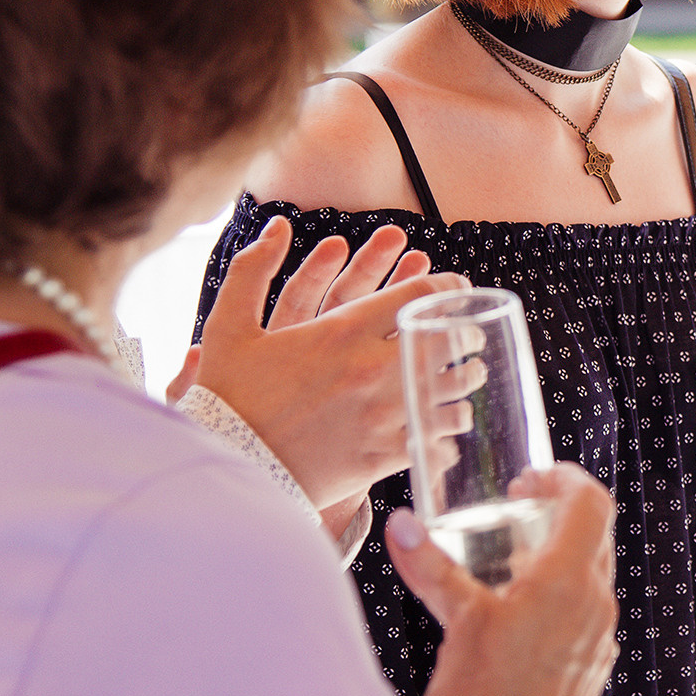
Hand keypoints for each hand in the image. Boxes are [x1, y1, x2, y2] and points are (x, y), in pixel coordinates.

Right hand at [193, 217, 473, 510]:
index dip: (447, 287)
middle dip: (466, 334)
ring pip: (450, 394)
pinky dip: (449, 431)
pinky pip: (436, 440)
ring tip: (470, 377)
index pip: (420, 296)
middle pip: (446, 342)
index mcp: (342, 332)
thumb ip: (252, 270)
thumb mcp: (229, 327)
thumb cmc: (226, 397)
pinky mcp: (382, 458)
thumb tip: (277, 226)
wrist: (224, 469)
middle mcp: (371, 371)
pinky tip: (449, 425)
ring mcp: (381, 416)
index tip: (454, 289)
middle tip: (471, 334)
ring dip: (466, 382)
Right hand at [388, 465, 618, 695]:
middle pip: (594, 537)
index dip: (566, 479)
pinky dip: (557, 598)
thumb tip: (401, 525)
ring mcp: (596, 645)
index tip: (532, 479)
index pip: (592, 503)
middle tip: (517, 509)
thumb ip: (431, 567)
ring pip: (590, 579)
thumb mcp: (455, 625)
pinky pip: (583, 618)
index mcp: (569, 584)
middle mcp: (594, 610)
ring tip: (508, 562)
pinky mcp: (588, 675)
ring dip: (557, 557)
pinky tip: (514, 618)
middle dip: (558, 514)